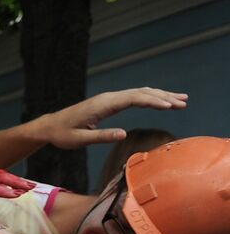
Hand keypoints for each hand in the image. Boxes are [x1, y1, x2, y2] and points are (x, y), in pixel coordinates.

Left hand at [34, 88, 186, 149]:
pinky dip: (150, 98)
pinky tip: (161, 101)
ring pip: (140, 93)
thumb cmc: (62, 135)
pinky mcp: (109, 102)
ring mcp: (109, 99)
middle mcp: (108, 98)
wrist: (49, 126)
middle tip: (183, 103)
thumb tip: (123, 134)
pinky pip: (133, 97)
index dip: (153, 102)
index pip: (133, 99)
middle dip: (163, 97)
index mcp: (102, 105)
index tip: (169, 107)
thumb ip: (101, 136)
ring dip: (160, 96)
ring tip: (180, 100)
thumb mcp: (79, 140)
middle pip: (141, 93)